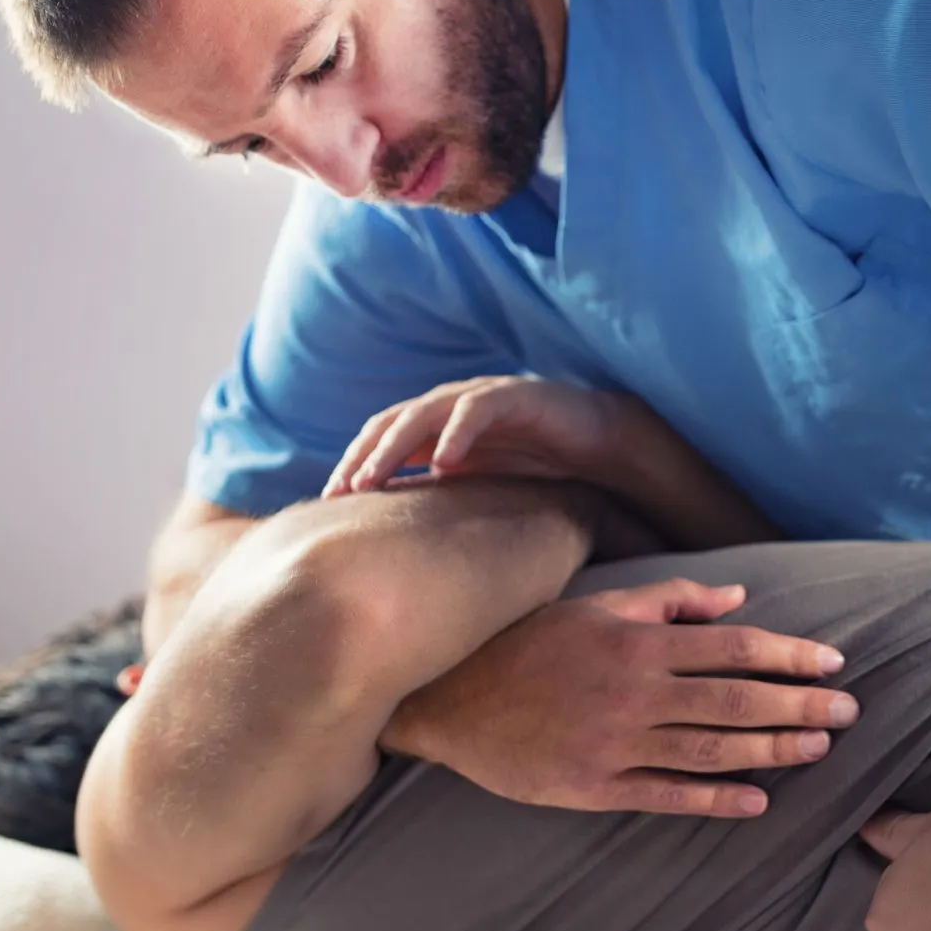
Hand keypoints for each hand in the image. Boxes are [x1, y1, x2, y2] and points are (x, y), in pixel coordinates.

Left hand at [324, 376, 628, 497]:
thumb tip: (391, 535)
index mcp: (436, 428)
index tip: (330, 501)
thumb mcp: (478, 489)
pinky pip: (477, 410)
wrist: (600, 448)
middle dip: (363, 455)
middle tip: (342, 490)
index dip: (353, 465)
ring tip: (375, 476)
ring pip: (423, 413)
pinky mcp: (515, 396)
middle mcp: (450, 408)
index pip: (380, 440)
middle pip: (390, 423)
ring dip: (395, 445)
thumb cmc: (538, 470)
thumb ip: (438, 498)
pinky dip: (457, 433)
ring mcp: (480, 398)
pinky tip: (444, 462)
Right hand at [377, 578, 858, 816]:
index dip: (789, 654)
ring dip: (771, 750)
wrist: (448, 697)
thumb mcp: (597, 606)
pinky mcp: (594, 787)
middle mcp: (634, 692)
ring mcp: (615, 744)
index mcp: (638, 643)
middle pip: (736, 701)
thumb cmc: (528, 642)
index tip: (833, 662)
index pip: (734, 648)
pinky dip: (714, 800)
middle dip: (799, 705)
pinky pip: (665, 795)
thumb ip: (669, 601)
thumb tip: (738, 599)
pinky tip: (756, 801)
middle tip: (850, 710)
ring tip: (817, 747)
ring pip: (710, 750)